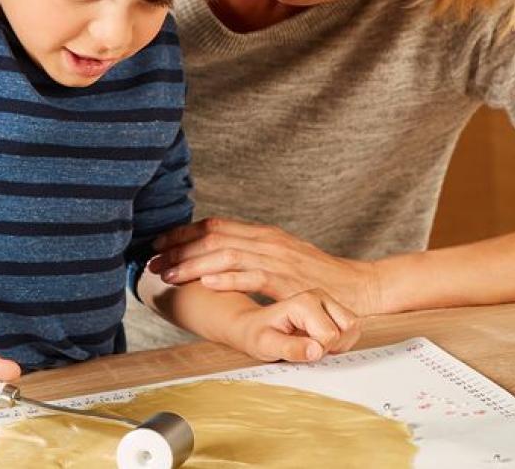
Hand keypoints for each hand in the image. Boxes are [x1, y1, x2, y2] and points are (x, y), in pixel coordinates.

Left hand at [150, 218, 382, 314]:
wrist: (363, 287)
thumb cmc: (323, 278)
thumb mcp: (286, 260)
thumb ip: (258, 256)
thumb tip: (224, 261)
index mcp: (265, 235)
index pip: (216, 226)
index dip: (183, 233)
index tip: (158, 245)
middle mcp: (269, 241)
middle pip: (213, 236)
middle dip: (178, 248)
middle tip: (151, 261)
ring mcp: (279, 259)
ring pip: (226, 254)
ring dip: (193, 264)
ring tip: (168, 274)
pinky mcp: (290, 279)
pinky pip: (253, 276)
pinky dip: (226, 277)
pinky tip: (205, 282)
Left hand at [225, 289, 361, 361]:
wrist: (252, 327)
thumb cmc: (256, 335)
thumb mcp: (265, 345)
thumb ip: (290, 348)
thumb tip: (316, 351)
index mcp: (305, 301)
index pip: (330, 335)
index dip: (317, 351)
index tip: (298, 349)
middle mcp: (320, 296)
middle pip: (347, 329)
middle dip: (331, 347)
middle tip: (307, 348)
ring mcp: (329, 301)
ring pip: (353, 328)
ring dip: (338, 344)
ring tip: (313, 345)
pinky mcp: (334, 309)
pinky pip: (351, 329)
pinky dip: (341, 341)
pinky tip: (320, 343)